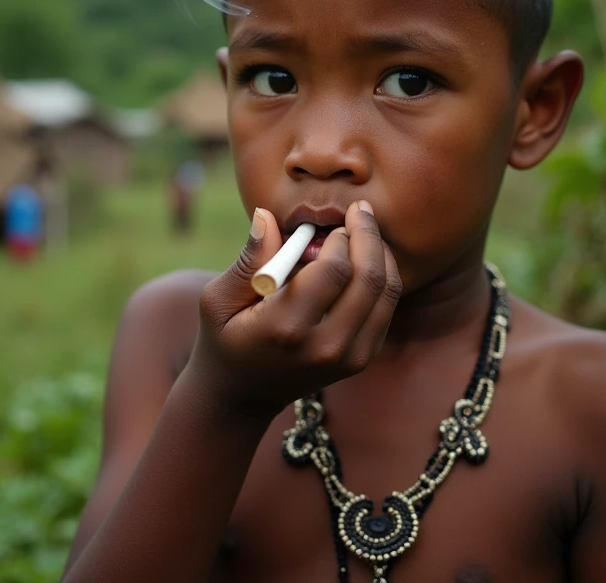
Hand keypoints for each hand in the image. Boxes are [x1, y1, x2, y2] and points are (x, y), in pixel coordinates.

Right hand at [191, 201, 401, 417]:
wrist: (242, 395)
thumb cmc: (225, 337)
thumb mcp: (219, 299)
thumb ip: (248, 259)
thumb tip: (267, 216)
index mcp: (287, 328)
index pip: (333, 271)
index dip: (341, 238)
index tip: (333, 222)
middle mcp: (325, 347)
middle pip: (369, 280)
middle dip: (369, 236)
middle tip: (359, 210)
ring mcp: (348, 358)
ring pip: (386, 292)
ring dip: (381, 254)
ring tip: (365, 230)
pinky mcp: (360, 360)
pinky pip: (386, 309)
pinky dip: (383, 277)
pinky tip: (367, 258)